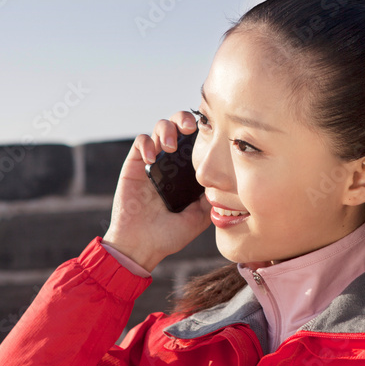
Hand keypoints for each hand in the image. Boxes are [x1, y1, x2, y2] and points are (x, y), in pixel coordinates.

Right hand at [102, 110, 211, 271]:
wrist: (141, 246)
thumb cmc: (169, 235)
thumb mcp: (199, 216)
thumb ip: (211, 198)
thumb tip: (230, 181)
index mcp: (188, 172)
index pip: (197, 141)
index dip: (204, 130)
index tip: (212, 131)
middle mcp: (171, 163)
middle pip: (179, 127)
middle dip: (185, 119)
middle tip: (191, 127)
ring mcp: (153, 162)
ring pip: (160, 127)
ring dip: (167, 128)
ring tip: (171, 146)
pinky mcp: (134, 165)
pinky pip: (140, 142)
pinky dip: (147, 143)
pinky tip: (153, 157)